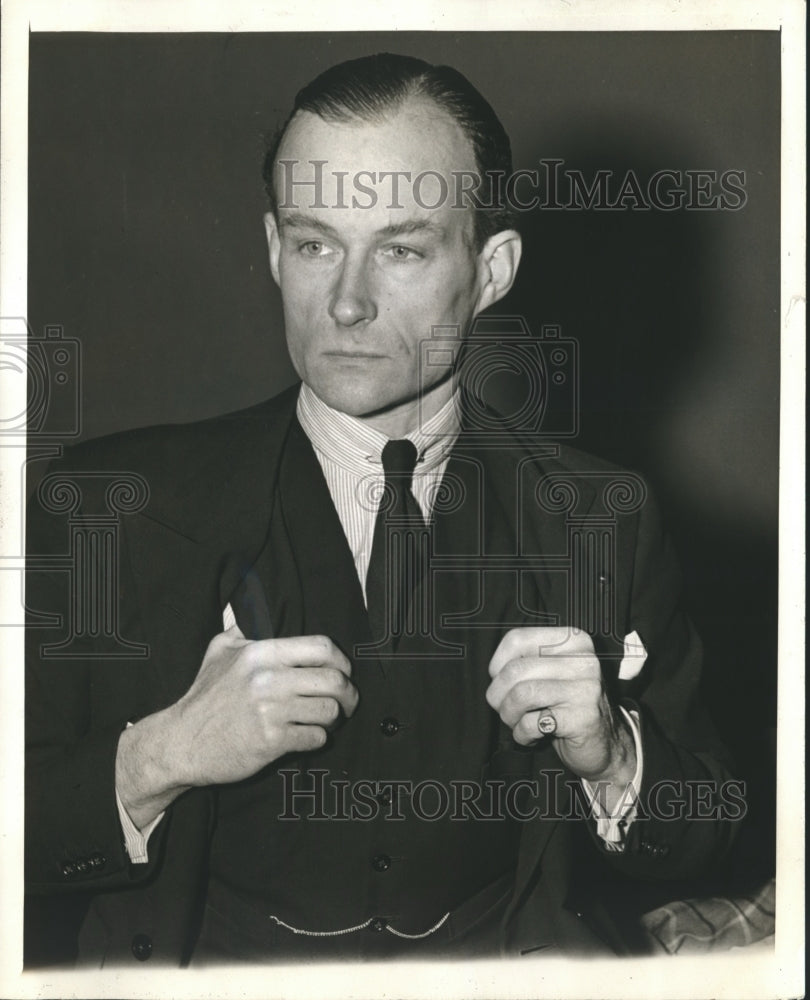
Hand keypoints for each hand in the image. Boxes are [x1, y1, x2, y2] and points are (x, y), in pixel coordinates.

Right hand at [117, 628, 357, 827]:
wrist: (181, 743)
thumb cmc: (204, 697)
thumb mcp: (220, 651)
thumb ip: (246, 629)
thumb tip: (262, 608)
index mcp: (261, 652)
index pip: (322, 647)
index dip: (342, 661)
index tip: (344, 672)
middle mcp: (267, 678)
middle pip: (334, 681)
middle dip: (348, 694)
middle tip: (347, 703)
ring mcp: (270, 711)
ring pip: (329, 711)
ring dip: (334, 719)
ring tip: (327, 721)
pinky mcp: (271, 741)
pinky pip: (315, 738)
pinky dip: (318, 739)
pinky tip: (308, 737)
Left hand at [486, 627, 634, 785]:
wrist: (605, 743)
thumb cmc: (567, 704)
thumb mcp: (550, 672)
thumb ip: (526, 660)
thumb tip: (493, 669)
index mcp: (573, 640)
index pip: (517, 639)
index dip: (497, 663)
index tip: (499, 680)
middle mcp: (583, 660)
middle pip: (515, 670)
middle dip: (499, 695)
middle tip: (505, 709)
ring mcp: (586, 688)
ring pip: (521, 695)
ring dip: (509, 715)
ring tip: (517, 722)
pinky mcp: (583, 718)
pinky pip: (532, 723)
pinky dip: (522, 734)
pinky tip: (533, 736)